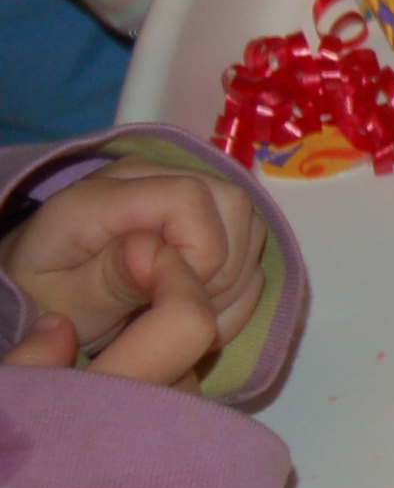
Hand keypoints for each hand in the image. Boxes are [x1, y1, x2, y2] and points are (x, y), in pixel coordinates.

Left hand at [0, 161, 267, 387]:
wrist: (47, 292)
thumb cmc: (49, 299)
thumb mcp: (66, 302)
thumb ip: (107, 278)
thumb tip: (153, 254)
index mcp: (102, 195)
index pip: (189, 198)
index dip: (201, 253)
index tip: (172, 297)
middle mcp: (149, 177)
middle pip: (233, 204)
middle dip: (225, 272)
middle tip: (183, 308)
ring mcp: (180, 190)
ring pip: (251, 225)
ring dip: (234, 282)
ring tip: (189, 310)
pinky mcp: (202, 212)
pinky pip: (251, 243)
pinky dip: (239, 286)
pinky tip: (203, 305)